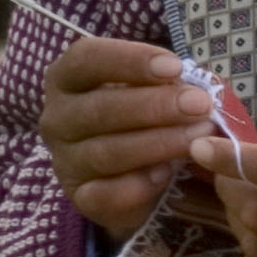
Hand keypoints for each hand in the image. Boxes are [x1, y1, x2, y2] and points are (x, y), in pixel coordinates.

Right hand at [38, 35, 211, 238]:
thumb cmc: (140, 117)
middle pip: (100, 108)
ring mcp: (64, 161)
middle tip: (200, 104)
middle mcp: (56, 118)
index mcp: (66, 79)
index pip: (86, 59)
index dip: (130, 60)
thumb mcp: (149, 90)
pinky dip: (140, 184)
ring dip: (158, 143)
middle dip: (155, 106)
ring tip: (199, 137)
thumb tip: (195, 87)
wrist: (132, 176)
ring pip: (107, 152)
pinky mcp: (80, 197)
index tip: (175, 67)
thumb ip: (164, 83)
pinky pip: (106, 194)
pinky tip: (168, 173)